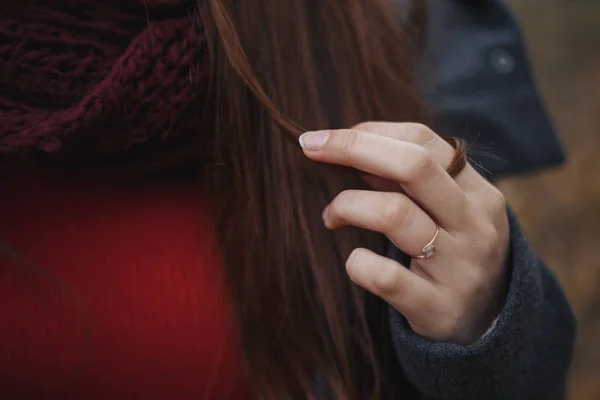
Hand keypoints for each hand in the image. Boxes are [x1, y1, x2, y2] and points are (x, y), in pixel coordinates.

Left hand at [299, 122, 509, 344]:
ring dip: (347, 206)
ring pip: (395, 214)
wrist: (488, 323)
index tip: (326, 138)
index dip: (367, 132)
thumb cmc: (454, 252)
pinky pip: (385, 276)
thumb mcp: (447, 210)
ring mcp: (460, 267)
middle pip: (413, 166)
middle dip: (353, 148)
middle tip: (310, 147)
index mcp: (478, 192)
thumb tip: (349, 148)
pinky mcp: (437, 307)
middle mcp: (475, 225)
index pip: (422, 140)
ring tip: (330, 216)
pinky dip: (358, 262)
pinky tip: (355, 261)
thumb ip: (406, 180)